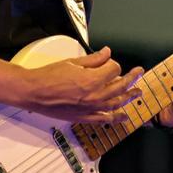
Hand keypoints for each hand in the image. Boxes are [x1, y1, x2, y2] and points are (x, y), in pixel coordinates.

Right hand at [23, 47, 143, 122]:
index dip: (112, 63)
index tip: (108, 62)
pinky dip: (115, 118)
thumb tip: (107, 52)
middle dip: (131, 78)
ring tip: (138, 93)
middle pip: (120, 86)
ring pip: (117, 103)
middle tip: (139, 73)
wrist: (34, 92)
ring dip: (129, 97)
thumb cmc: (49, 76)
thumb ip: (94, 59)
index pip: (114, 69)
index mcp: (92, 80)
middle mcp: (94, 96)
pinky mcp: (84, 117)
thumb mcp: (73, 62)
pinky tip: (123, 116)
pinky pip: (104, 119)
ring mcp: (90, 108)